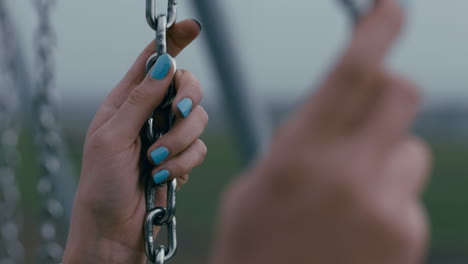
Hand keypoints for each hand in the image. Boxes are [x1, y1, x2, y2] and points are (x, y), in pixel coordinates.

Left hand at [63, 20, 206, 263]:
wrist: (114, 229)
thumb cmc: (102, 184)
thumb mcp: (112, 137)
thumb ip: (139, 100)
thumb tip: (163, 64)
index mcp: (126, 102)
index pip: (152, 63)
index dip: (172, 42)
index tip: (191, 27)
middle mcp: (151, 115)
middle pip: (186, 85)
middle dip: (186, 99)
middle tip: (176, 112)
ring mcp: (168, 136)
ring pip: (198, 119)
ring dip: (180, 142)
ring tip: (156, 162)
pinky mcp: (182, 158)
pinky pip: (200, 148)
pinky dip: (184, 163)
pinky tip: (164, 177)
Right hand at [211, 1, 429, 263]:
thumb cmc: (255, 242)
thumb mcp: (261, 181)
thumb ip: (304, 139)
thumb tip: (343, 102)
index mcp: (298, 157)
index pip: (351, 72)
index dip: (375, 30)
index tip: (390, 9)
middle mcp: (348, 177)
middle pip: (400, 93)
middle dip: (385, 89)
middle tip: (364, 108)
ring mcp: (386, 209)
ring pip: (409, 148)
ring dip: (384, 154)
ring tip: (351, 191)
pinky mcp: (409, 235)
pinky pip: (408, 192)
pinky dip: (387, 195)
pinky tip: (358, 223)